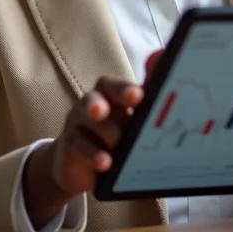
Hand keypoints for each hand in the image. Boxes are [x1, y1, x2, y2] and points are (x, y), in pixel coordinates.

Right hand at [23, 51, 162, 226]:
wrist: (84, 168)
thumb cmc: (116, 139)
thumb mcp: (134, 124)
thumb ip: (149, 101)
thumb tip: (164, 65)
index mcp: (111, 95)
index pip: (117, 85)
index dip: (127, 88)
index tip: (139, 95)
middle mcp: (93, 102)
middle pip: (101, 91)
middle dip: (117, 94)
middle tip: (133, 100)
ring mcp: (78, 121)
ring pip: (87, 116)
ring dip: (106, 129)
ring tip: (119, 143)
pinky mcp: (69, 145)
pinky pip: (77, 145)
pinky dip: (92, 154)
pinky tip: (105, 163)